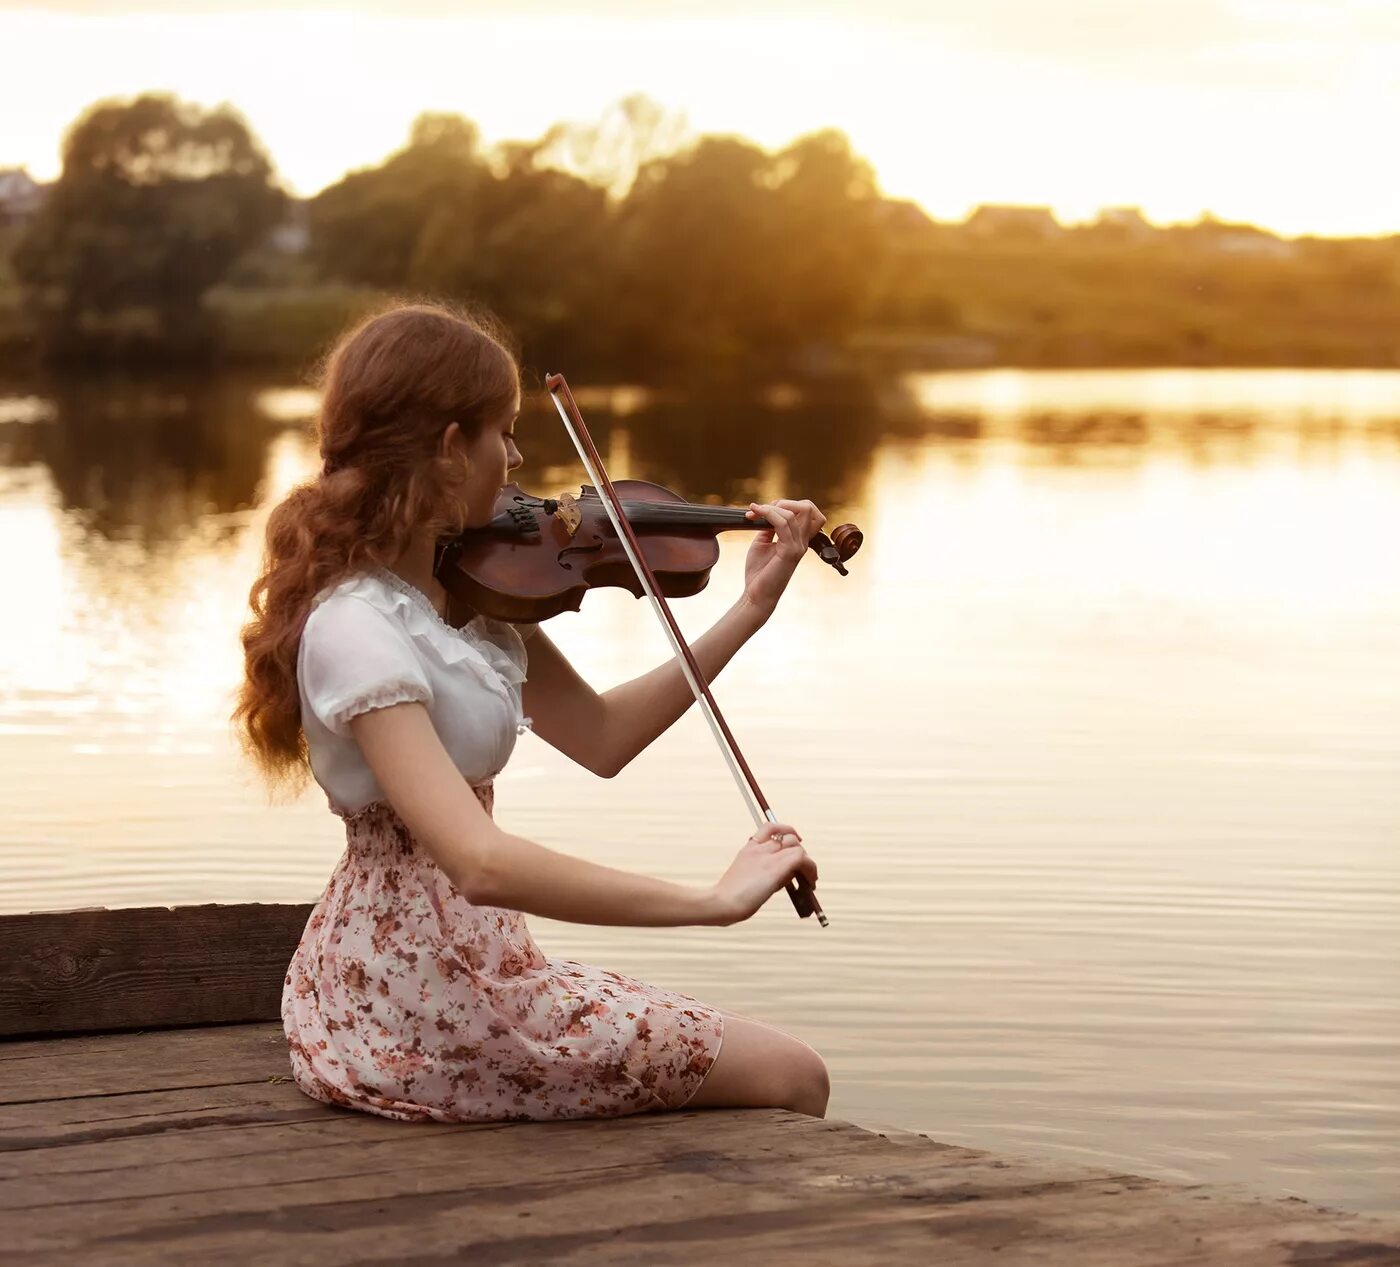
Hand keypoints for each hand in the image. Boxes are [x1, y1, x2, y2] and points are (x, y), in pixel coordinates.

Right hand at [707, 821, 818, 925]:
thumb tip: (786, 878)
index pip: (770, 828)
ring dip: (807, 863)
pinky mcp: (776, 867)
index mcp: (749, 849)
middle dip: (800, 853)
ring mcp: (768, 856)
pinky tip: (809, 883)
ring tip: (808, 880)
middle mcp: (759, 848)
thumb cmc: (730, 898)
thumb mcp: (746, 880)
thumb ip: (764, 874)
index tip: (792, 841)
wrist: (722, 902)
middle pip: (789, 838)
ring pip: (798, 847)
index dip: (785, 831)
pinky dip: (810, 869)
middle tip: (802, 871)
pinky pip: (801, 858)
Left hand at [741, 499, 827, 617]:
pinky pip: (783, 524)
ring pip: (793, 513)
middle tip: (761, 510)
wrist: (756, 594)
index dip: (788, 503)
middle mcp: (802, 542)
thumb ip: (768, 528)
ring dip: (769, 508)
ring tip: (753, 512)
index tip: (765, 509)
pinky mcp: (790, 552)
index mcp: (798, 539)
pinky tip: (755, 515)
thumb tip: (765, 512)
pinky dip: (768, 514)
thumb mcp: (762, 543)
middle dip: (783, 502)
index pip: (808, 511)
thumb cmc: (759, 572)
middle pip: (808, 507)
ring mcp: (798, 547)